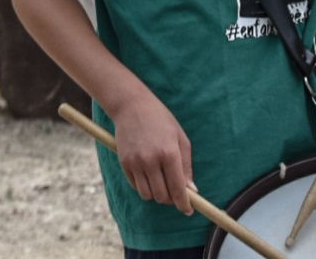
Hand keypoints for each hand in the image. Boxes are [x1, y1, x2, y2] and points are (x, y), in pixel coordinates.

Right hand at [114, 91, 195, 215]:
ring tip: (161, 184)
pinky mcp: (124, 162)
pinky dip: (144, 187)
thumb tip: (191, 190)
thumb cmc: (160, 119)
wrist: (131, 105)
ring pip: (148, 195)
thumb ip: (186, 165)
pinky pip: (136, 186)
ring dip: (156, 195)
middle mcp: (151, 160)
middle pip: (162, 196)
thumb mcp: (180, 138)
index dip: (184, 203)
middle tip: (175, 193)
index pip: (178, 188)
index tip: (188, 210)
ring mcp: (135, 162)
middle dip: (171, 199)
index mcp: (169, 153)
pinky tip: (149, 176)